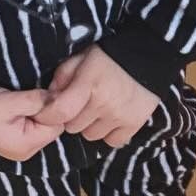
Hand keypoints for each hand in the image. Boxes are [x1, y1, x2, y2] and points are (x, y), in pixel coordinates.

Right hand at [0, 86, 62, 161]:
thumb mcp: (11, 101)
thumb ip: (37, 100)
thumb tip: (58, 96)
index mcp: (26, 145)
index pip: (57, 126)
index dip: (54, 108)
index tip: (45, 94)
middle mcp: (27, 151)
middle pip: (52, 128)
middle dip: (48, 110)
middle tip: (33, 96)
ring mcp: (22, 147)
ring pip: (44, 126)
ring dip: (40, 111)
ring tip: (25, 100)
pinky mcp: (17, 139)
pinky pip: (35, 126)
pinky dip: (32, 115)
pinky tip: (22, 106)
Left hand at [37, 45, 157, 147]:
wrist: (147, 54)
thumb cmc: (109, 56)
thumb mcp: (80, 58)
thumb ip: (61, 78)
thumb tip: (49, 99)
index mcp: (88, 85)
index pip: (59, 113)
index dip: (48, 115)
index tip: (48, 111)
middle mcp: (104, 104)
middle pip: (73, 127)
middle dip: (73, 116)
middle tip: (82, 101)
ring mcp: (120, 116)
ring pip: (91, 135)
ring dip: (91, 124)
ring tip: (100, 107)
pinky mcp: (134, 124)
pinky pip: (112, 141)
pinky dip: (109, 132)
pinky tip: (112, 116)